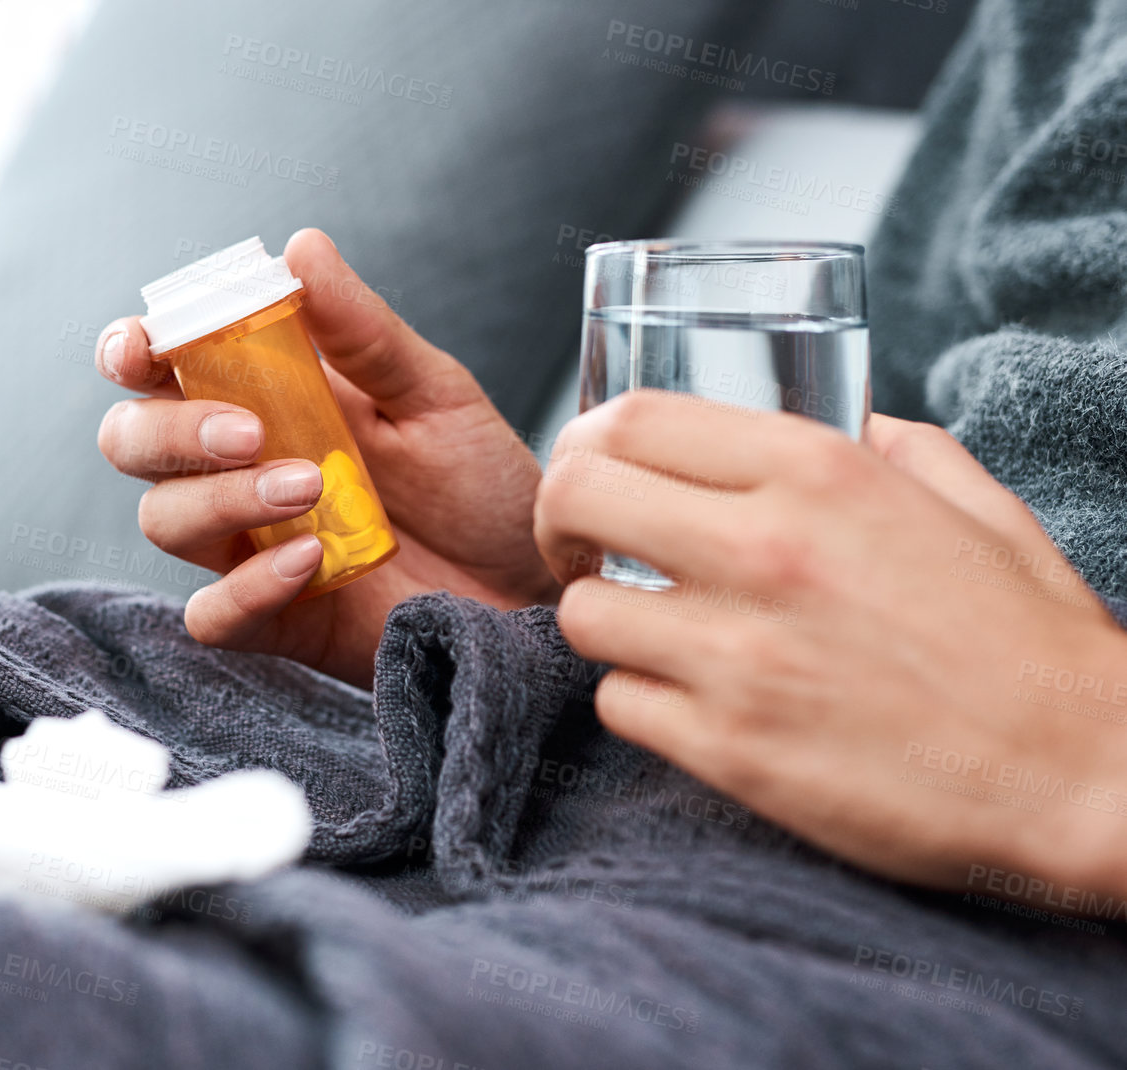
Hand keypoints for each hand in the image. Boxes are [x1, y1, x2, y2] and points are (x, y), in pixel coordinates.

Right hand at [94, 228, 557, 687]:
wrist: (536, 582)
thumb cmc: (480, 484)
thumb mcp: (432, 393)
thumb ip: (359, 330)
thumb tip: (301, 247)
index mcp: (261, 396)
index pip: (159, 366)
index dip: (129, 351)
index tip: (143, 348)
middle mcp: (237, 468)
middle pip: (132, 442)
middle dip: (170, 431)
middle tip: (251, 432)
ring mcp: (248, 544)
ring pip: (163, 519)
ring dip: (221, 499)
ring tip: (307, 488)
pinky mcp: (274, 618)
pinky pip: (212, 613)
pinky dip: (246, 588)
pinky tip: (310, 563)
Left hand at [534, 391, 1126, 906]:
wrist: (1088, 778)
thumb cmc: (1031, 643)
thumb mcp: (971, 507)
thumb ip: (895, 448)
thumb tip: (851, 420)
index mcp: (818, 471)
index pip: (630, 419)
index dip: (586, 444)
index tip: (595, 476)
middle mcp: (765, 549)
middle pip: (575, 496)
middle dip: (559, 523)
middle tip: (586, 552)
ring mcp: (740, 654)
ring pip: (582, 614)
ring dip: (602, 621)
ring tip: (649, 634)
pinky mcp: (731, 748)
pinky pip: (618, 705)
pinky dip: (638, 702)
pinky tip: (684, 701)